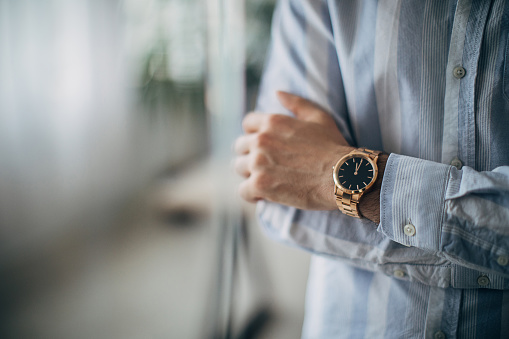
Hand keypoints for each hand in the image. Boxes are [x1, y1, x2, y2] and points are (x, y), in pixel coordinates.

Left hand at [234, 91, 353, 209]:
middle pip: (240, 146)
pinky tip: (264, 195)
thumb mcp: (318, 117)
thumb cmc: (333, 147)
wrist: (342, 176)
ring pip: (239, 167)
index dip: (254, 135)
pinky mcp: (260, 185)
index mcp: (272, 122)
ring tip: (267, 180)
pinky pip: (243, 190)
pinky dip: (252, 194)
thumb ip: (296, 103)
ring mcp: (258, 163)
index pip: (247, 124)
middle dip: (250, 155)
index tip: (263, 146)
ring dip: (250, 174)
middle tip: (266, 166)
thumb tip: (277, 93)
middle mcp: (261, 140)